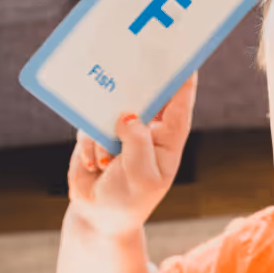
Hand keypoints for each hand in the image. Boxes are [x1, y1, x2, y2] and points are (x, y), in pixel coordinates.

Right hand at [67, 71, 198, 235]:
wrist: (97, 216)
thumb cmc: (129, 200)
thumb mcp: (142, 177)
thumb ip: (138, 144)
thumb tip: (128, 114)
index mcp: (169, 138)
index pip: (179, 104)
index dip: (183, 80)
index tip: (184, 56)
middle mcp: (147, 127)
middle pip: (147, 94)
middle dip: (139, 83)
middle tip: (133, 63)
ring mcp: (121, 127)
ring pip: (112, 107)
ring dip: (105, 133)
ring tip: (107, 162)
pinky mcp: (96, 129)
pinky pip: (88, 123)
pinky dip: (89, 144)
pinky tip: (94, 166)